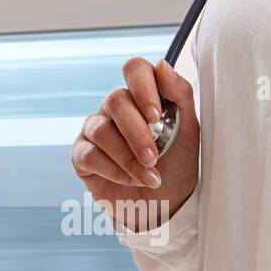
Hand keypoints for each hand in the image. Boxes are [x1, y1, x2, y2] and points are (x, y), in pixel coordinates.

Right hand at [71, 58, 199, 231]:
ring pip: (101, 130)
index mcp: (142, 95)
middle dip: (137, 133)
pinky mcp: (81, 155)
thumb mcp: (189, 130)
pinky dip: (113, 171)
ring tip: (149, 177)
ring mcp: (95, 129)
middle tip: (154, 158)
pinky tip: (130, 181)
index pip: (135, 69)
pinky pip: (89, 154)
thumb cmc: (177, 165)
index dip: (143, 87)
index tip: (156, 115)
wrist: (165, 205)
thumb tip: (161, 65)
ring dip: (128, 158)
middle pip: (115, 99)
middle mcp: (115, 107)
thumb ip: (180, 94)